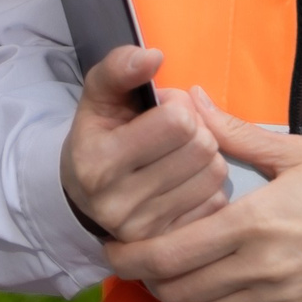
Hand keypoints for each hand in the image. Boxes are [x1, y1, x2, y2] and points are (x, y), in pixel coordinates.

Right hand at [59, 47, 227, 242]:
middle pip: (201, 147)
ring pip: (214, 173)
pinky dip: (207, 186)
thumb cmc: (101, 134)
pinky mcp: (166, 244)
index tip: (161, 110)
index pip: (177, 121)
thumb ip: (120, 68)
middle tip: (174, 133)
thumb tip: (152, 56)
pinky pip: (217, 201)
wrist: (85, 194)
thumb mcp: (100, 95)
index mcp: (97, 163)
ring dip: (206, 156)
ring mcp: (142, 230)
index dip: (177, 105)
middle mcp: (115, 203)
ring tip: (178, 155)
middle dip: (196, 130)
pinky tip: (184, 182)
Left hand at [103, 89, 301, 301]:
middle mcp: (258, 269)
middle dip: (147, 280)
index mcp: (253, 222)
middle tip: (141, 263)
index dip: (128, 257)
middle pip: (174, 290)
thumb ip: (235, 134)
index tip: (112, 249)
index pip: (167, 252)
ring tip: (176, 282)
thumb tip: (187, 99)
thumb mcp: (297, 152)